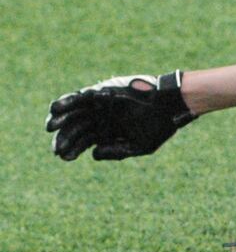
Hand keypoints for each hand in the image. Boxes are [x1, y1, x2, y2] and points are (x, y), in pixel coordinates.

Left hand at [45, 73, 195, 159]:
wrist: (170, 106)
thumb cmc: (158, 127)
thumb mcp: (139, 146)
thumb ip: (116, 152)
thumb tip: (92, 155)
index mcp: (108, 132)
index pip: (84, 142)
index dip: (73, 149)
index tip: (63, 157)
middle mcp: (101, 118)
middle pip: (76, 129)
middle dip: (64, 139)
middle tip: (56, 148)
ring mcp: (100, 106)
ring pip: (74, 113)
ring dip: (60, 120)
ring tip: (50, 127)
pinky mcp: (101, 94)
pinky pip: (79, 97)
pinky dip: (67, 102)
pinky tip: (55, 110)